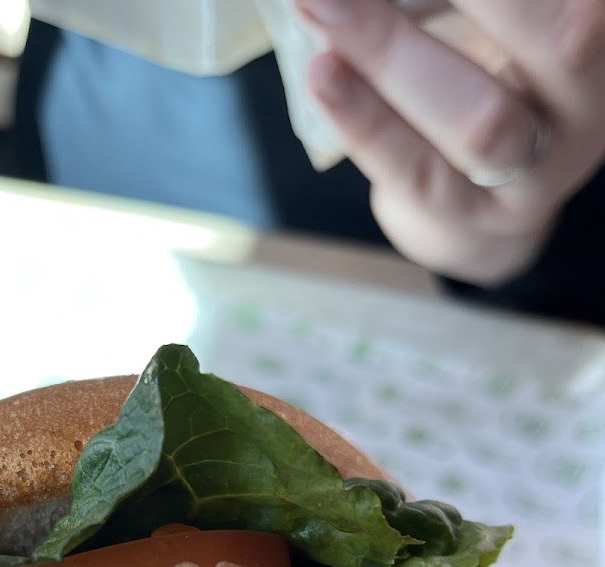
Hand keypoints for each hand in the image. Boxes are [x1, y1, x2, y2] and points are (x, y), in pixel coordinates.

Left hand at [300, 0, 604, 283]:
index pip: (575, 3)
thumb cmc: (494, 71)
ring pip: (480, 119)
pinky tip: (321, 71)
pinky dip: (362, 116)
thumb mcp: (507, 17)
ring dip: (393, 51)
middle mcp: (589, 106)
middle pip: (561, 38)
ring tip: (320, 1)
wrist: (475, 202)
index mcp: (604, 41)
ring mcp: (532, 174)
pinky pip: (411, 167)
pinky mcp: (462, 215)